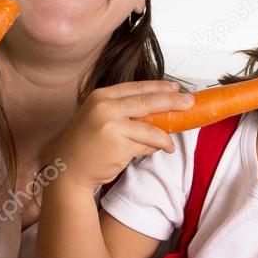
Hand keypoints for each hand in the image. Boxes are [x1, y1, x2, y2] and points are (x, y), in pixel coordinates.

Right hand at [48, 80, 192, 190]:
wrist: (67, 171)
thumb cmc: (84, 147)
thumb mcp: (98, 119)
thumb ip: (123, 111)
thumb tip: (157, 110)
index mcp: (100, 96)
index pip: (136, 87)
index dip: (158, 87)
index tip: (176, 88)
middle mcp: (105, 106)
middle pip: (148, 101)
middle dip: (173, 101)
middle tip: (189, 102)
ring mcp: (111, 124)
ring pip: (151, 127)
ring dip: (164, 137)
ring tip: (169, 144)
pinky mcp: (119, 144)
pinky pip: (146, 144)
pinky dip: (153, 148)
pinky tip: (156, 151)